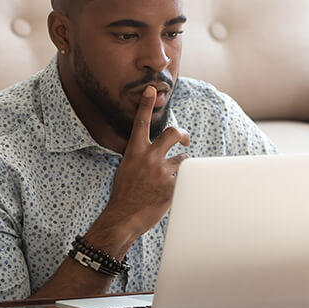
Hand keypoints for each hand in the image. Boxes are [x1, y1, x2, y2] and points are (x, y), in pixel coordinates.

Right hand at [103, 85, 190, 239]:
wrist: (122, 218)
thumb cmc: (123, 196)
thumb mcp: (126, 170)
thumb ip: (140, 158)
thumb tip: (153, 154)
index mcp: (135, 152)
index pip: (141, 123)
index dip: (146, 104)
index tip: (151, 89)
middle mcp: (149, 158)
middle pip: (173, 133)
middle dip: (182, 134)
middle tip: (185, 140)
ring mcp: (161, 171)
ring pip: (183, 161)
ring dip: (182, 169)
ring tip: (171, 182)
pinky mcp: (172, 186)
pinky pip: (186, 180)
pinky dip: (182, 186)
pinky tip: (171, 195)